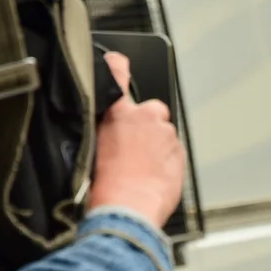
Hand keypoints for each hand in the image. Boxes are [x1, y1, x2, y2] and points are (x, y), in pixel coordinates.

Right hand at [89, 52, 185, 227]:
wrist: (129, 210)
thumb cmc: (107, 186)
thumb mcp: (91, 149)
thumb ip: (103, 128)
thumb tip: (107, 127)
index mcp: (119, 113)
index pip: (118, 75)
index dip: (118, 66)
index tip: (118, 60)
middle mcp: (147, 117)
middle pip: (149, 111)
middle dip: (144, 125)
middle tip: (130, 150)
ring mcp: (166, 135)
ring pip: (163, 134)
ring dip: (155, 146)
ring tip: (140, 169)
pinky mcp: (180, 153)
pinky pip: (172, 152)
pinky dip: (165, 161)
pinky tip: (151, 177)